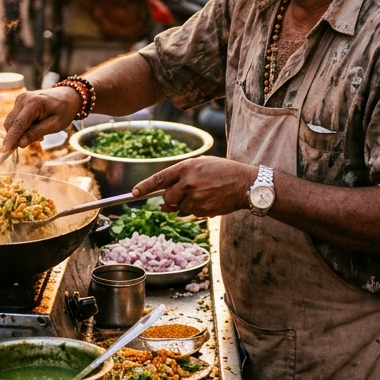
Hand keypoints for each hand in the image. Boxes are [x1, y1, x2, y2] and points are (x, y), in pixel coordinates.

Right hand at [1, 87, 82, 150]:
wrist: (67, 95)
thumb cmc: (64, 111)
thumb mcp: (55, 125)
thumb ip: (36, 133)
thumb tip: (20, 144)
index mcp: (33, 103)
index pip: (18, 124)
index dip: (11, 138)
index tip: (4, 150)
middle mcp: (23, 99)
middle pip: (10, 123)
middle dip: (17, 136)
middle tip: (38, 140)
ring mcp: (20, 99)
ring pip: (11, 122)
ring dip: (20, 132)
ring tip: (40, 132)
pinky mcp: (19, 102)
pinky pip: (15, 119)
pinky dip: (22, 126)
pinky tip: (36, 126)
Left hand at [132, 156, 254, 217]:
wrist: (246, 183)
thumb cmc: (223, 172)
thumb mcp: (201, 165)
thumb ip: (181, 178)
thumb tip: (165, 202)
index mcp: (187, 167)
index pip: (159, 178)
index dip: (144, 187)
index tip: (134, 193)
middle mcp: (189, 182)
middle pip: (167, 197)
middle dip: (169, 199)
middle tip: (182, 194)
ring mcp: (196, 197)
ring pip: (179, 207)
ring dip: (184, 204)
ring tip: (201, 194)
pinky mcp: (203, 210)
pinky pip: (190, 213)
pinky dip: (195, 209)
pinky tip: (207, 200)